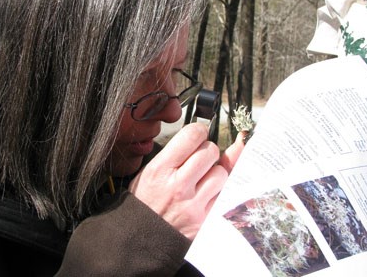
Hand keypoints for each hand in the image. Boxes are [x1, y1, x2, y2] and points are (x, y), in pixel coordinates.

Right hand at [129, 123, 244, 239]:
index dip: (199, 131)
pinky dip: (220, 191)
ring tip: (201, 180)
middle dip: (207, 151)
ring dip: (216, 173)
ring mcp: (193, 205)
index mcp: (160, 169)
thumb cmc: (146, 199)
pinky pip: (225, 196)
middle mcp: (178, 186)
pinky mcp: (205, 220)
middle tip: (199, 160)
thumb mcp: (152, 169)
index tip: (198, 135)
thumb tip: (205, 134)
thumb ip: (178, 152)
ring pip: (222, 173)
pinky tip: (209, 192)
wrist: (140, 236)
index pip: (192, 136)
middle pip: (211, 152)